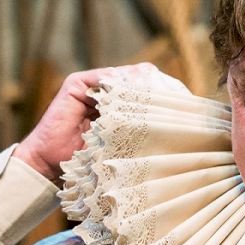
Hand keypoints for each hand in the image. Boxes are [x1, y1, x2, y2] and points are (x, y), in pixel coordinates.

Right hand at [14, 63, 189, 180]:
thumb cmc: (93, 165)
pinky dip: (120, 85)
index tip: (193, 109)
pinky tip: (135, 98)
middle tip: (182, 104)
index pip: (158, 89)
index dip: (175, 96)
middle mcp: (113, 89)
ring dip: (149, 86)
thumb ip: (150, 135)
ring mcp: (95, 83)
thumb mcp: (129, 149)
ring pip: (132, 74)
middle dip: (167, 89)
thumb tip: (187, 132)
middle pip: (149, 76)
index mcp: (128, 103)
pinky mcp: (77, 84)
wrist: (51, 169)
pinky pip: (105, 77)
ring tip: (162, 103)